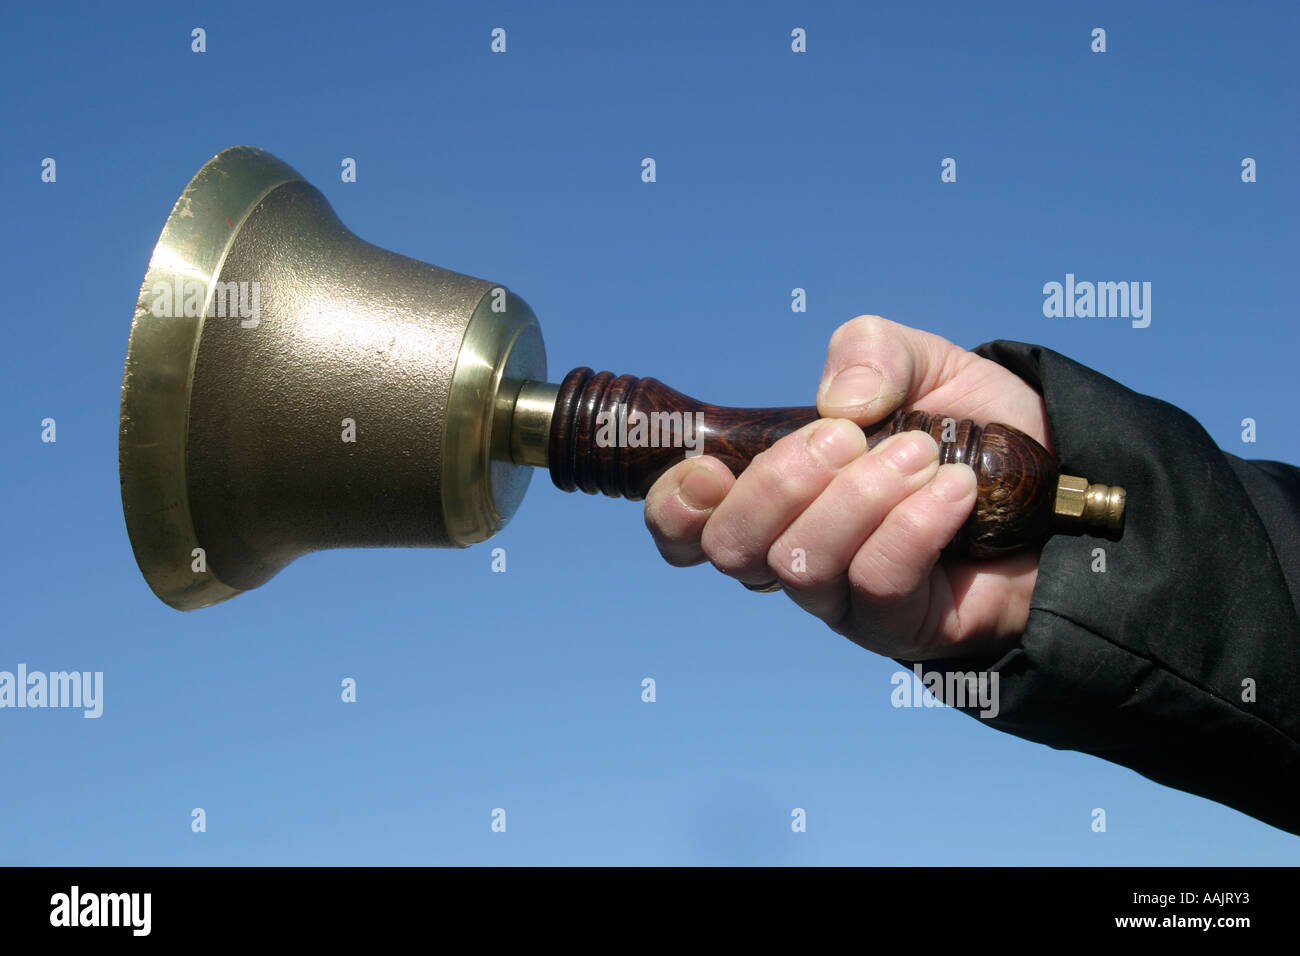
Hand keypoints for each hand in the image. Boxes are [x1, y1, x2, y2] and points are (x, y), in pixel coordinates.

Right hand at [643, 315, 1049, 660]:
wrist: (1062, 483)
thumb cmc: (975, 429)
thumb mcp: (922, 364)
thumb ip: (870, 352)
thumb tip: (841, 401)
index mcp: (777, 495)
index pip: (687, 528)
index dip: (676, 506)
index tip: (709, 467)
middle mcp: (795, 552)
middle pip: (733, 548)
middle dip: (780, 483)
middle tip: (848, 436)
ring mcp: (843, 598)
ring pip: (802, 564)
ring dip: (858, 496)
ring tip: (920, 453)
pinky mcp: (897, 625)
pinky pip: (876, 580)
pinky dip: (911, 524)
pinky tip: (956, 489)